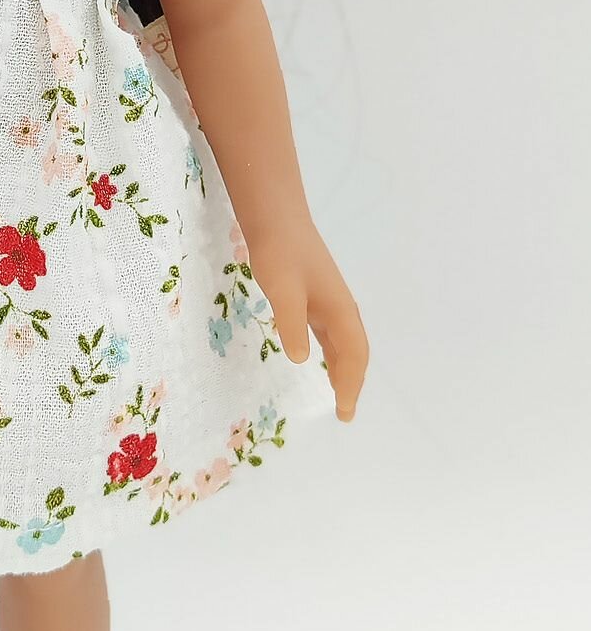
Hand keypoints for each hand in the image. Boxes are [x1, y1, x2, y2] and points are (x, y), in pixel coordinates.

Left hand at [246, 219, 368, 420]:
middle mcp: (341, 308)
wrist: (275, 218)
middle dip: (352, 382)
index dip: (350, 385)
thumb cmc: (280, 253)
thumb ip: (292, 325)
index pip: (354, 356)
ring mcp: (329, 300)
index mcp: (340, 310)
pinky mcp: (314, 294)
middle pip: (354, 352)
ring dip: (342, 367)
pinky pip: (329, 331)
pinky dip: (330, 351)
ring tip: (337, 393)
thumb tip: (301, 360)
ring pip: (343, 342)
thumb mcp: (283, 291)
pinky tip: (319, 358)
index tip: (344, 411)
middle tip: (345, 412)